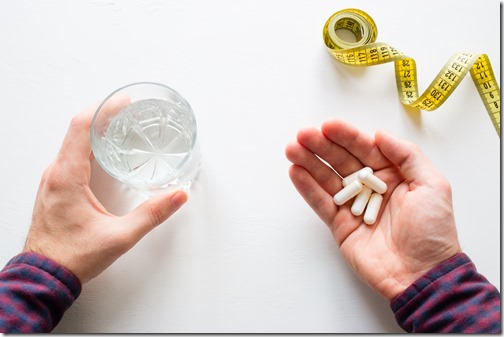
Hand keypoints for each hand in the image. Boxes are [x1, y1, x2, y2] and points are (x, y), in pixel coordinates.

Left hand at [23, 104, 187, 283]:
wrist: (44, 275)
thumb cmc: (72, 257)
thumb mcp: (119, 237)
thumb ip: (151, 215)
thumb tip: (176, 196)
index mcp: (67, 177)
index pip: (81, 128)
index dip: (103, 109)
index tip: (123, 101)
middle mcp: (55, 173)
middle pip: (76, 129)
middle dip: (102, 114)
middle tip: (126, 108)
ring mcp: (52, 180)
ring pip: (71, 141)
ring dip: (94, 128)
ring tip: (117, 123)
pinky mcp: (54, 188)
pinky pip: (69, 155)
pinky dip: (87, 144)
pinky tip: (102, 149)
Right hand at [285, 119, 460, 300]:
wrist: (422, 275)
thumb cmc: (433, 232)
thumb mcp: (432, 185)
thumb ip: (407, 155)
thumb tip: (380, 134)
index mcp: (393, 174)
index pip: (365, 149)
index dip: (345, 136)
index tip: (327, 126)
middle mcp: (371, 187)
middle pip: (341, 161)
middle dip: (321, 146)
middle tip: (302, 135)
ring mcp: (353, 206)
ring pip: (327, 179)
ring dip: (309, 163)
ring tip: (292, 149)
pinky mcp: (340, 224)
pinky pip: (321, 202)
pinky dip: (307, 188)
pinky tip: (295, 172)